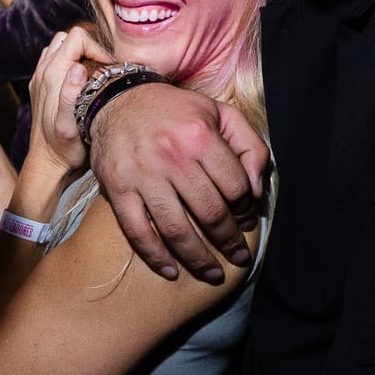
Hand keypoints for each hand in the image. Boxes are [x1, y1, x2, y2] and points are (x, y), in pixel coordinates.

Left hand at [26, 29, 109, 179]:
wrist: (47, 164)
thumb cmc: (64, 149)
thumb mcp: (70, 126)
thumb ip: (70, 95)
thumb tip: (77, 67)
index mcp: (52, 75)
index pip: (78, 37)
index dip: (97, 48)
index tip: (108, 68)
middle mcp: (43, 71)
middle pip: (68, 37)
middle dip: (89, 47)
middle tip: (102, 70)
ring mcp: (40, 77)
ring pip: (60, 46)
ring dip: (78, 54)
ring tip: (93, 74)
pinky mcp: (40, 85)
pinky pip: (55, 59)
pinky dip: (69, 62)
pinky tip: (80, 83)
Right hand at [89, 82, 269, 283]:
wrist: (117, 100)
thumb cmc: (175, 111)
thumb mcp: (219, 113)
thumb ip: (249, 145)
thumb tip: (257, 190)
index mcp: (200, 135)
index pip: (235, 187)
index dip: (246, 210)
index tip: (246, 222)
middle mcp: (171, 156)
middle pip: (210, 213)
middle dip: (229, 241)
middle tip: (238, 256)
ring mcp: (142, 175)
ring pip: (176, 229)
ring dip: (198, 259)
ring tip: (213, 273)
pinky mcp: (117, 190)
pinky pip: (137, 232)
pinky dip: (155, 257)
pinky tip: (171, 272)